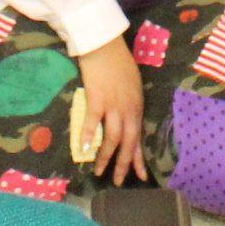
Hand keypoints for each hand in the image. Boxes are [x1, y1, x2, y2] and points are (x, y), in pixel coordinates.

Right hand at [73, 37, 148, 183]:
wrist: (106, 44)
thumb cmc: (119, 61)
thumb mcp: (133, 85)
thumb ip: (131, 104)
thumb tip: (127, 120)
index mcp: (137, 106)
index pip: (139, 137)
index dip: (138, 158)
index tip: (140, 176)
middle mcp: (128, 109)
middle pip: (128, 142)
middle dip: (123, 165)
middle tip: (117, 182)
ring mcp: (113, 105)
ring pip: (112, 137)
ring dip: (106, 157)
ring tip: (99, 171)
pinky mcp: (97, 98)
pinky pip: (93, 122)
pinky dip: (89, 136)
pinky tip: (84, 149)